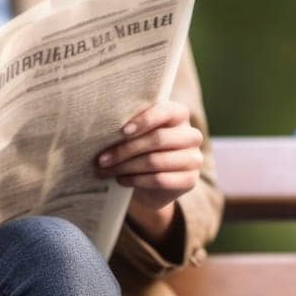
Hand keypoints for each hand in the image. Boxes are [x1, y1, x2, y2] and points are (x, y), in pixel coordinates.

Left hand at [94, 101, 202, 244]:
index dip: (145, 120)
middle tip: (102, 159)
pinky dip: (136, 180)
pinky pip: (160, 180)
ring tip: (106, 170)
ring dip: (126, 167)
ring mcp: (194, 159)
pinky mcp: (190, 180)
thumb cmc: (139, 150)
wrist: (150, 184)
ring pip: (156, 161)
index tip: (122, 131)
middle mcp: (191, 135)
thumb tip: (102, 123)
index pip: (166, 111)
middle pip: (158, 139)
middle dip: (125, 149)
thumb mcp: (135, 134)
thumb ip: (128, 125)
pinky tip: (122, 180)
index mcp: (179, 115)